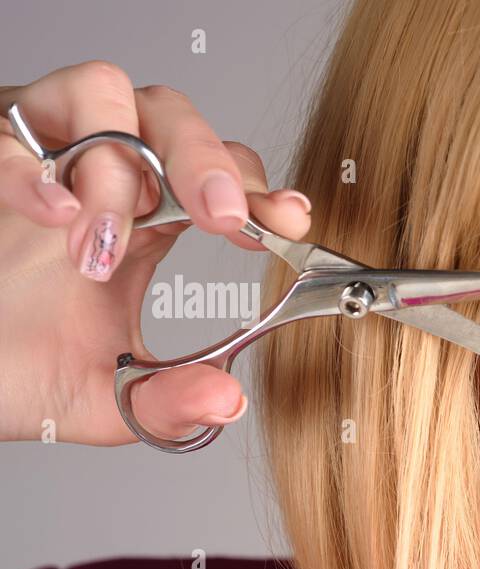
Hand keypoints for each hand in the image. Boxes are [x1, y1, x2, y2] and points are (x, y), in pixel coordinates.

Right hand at [0, 60, 311, 444]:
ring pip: (104, 94)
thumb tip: (228, 402)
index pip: (218, 176)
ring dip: (121, 168)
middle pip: (173, 116)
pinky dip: (35, 168)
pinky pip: (6, 130)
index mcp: (147, 219)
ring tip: (105, 245)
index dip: (257, 190)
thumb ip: (167, 403)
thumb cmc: (13, 368)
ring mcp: (39, 154)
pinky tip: (57, 215)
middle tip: (224, 217)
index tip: (290, 221)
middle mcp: (100, 171)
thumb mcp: (104, 397)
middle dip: (209, 160)